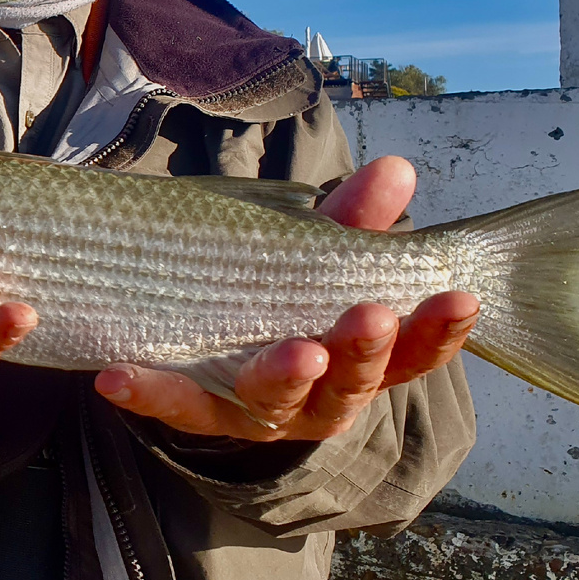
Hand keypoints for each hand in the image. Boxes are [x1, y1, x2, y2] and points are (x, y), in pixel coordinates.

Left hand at [93, 156, 478, 442]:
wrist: (222, 352)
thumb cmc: (289, 296)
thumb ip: (353, 221)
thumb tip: (395, 170)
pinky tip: (119, 375)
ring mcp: (256, 409)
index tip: (459, 297)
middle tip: (371, 315)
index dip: (440, 330)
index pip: (415, 352)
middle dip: (364, 349)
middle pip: (349, 384)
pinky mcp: (196, 409)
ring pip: (275, 402)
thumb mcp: (321, 256)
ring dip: (283, 375)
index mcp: (363, 360)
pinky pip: (175, 404)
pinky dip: (151, 390)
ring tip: (295, 353)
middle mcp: (317, 396)